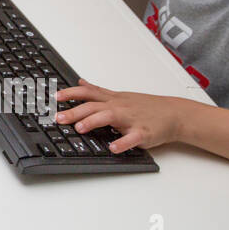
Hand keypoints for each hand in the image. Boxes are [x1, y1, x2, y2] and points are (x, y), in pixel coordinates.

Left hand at [54, 79, 186, 152]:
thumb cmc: (146, 106)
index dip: (70, 94)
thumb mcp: (120, 95)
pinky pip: (132, 138)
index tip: (54, 97)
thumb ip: (98, 90)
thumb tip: (80, 82)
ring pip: (110, 117)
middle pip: (93, 106)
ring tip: (80, 128)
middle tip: (58, 118)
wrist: (174, 113)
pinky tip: (113, 148)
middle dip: (74, 111)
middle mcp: (119, 107)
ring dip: (93, 122)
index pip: (87, 93)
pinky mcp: (143, 133)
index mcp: (112, 99)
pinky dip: (122, 142)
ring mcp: (131, 119)